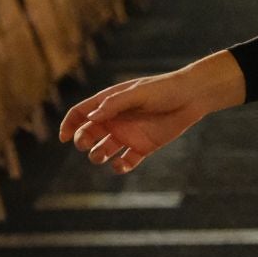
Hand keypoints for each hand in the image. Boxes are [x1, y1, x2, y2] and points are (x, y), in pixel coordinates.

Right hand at [59, 53, 244, 173]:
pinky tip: (120, 165)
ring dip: (97, 155)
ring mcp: (128, 134)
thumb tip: (91, 116)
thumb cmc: (165, 89)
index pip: (81, 113)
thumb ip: (115, 103)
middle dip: (82, 140)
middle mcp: (116, 120)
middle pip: (88, 133)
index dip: (69, 124)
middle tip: (86, 143)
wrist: (193, 97)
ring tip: (102, 155)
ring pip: (103, 150)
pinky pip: (125, 162)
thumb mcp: (139, 93)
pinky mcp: (142, 147)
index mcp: (110, 102)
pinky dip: (119, 167)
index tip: (64, 137)